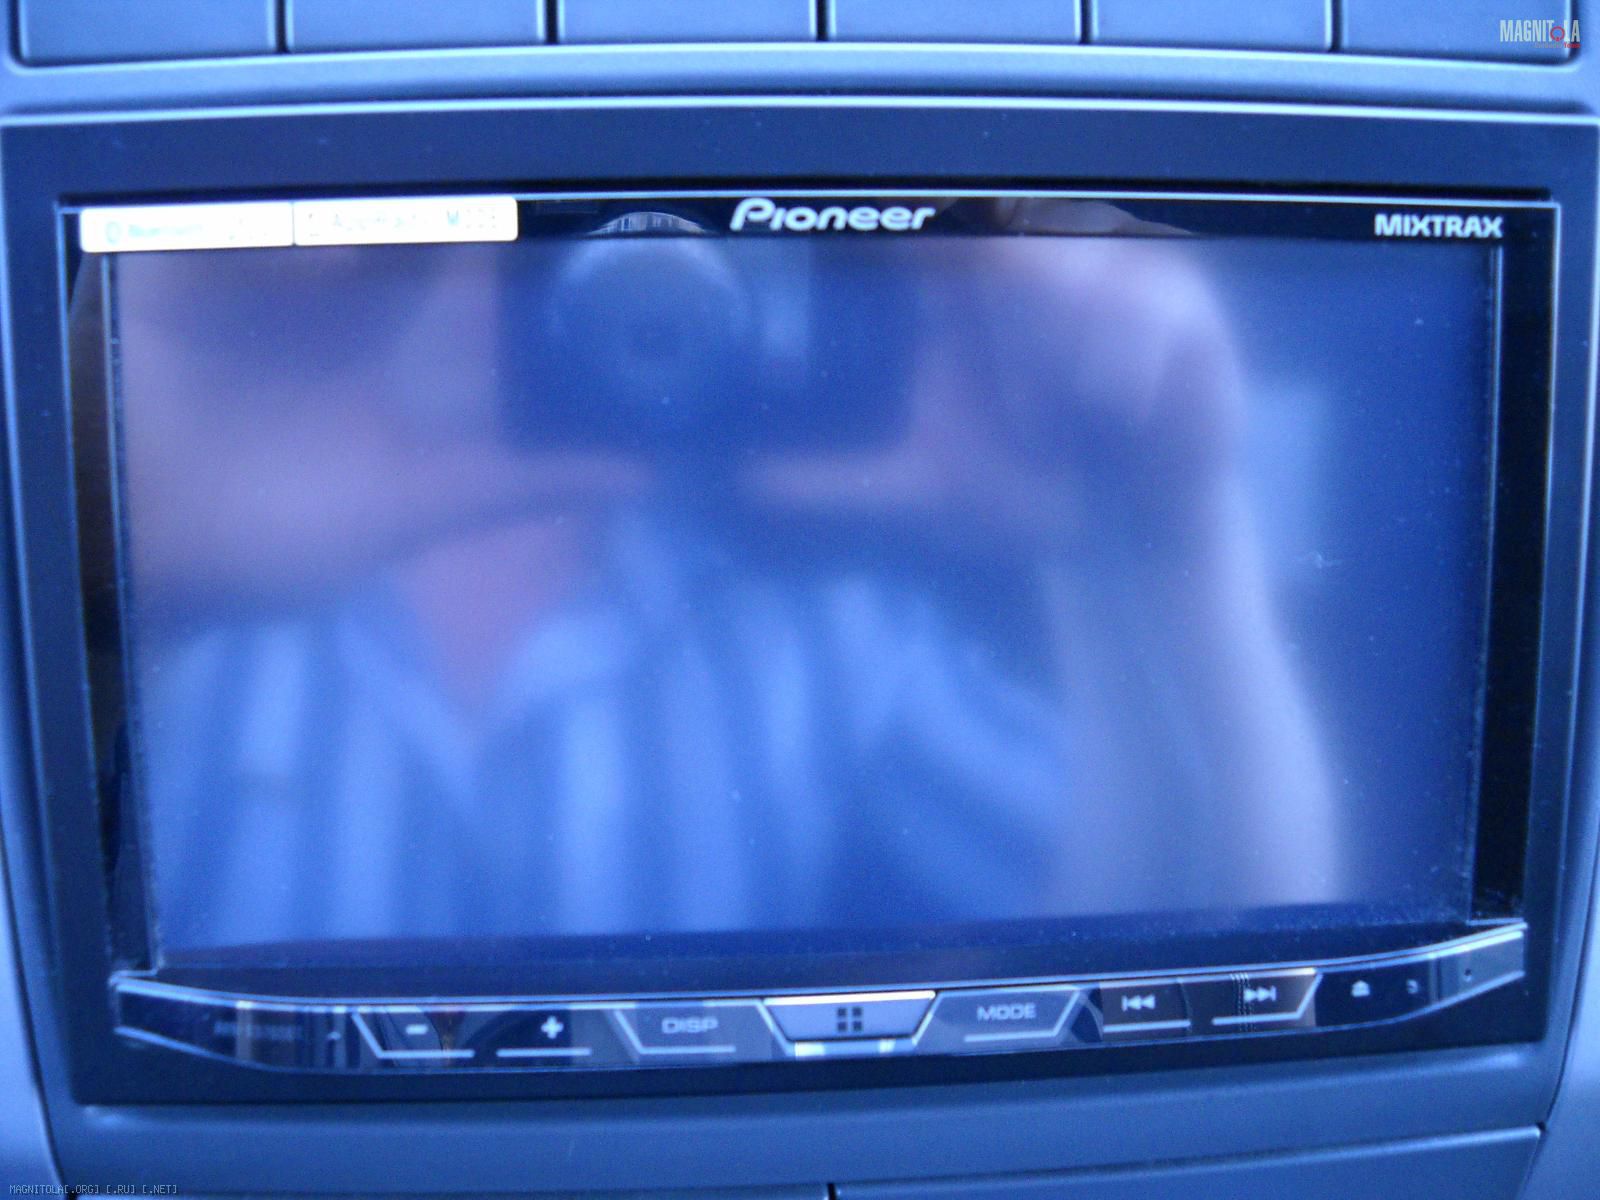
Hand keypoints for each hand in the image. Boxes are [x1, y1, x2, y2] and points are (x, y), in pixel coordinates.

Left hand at [744, 230, 1243, 557]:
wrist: (1116, 546)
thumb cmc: (1021, 501)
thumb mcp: (923, 493)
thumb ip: (836, 485)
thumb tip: (747, 484)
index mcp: (974, 299)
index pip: (944, 230)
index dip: (931, 228)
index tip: (921, 259)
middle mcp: (1045, 279)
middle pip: (1020, 236)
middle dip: (1013, 295)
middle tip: (1009, 389)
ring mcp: (1120, 292)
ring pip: (1089, 269)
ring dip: (1072, 333)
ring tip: (1062, 414)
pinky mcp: (1186, 323)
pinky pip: (1163, 312)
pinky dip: (1132, 358)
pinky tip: (1114, 410)